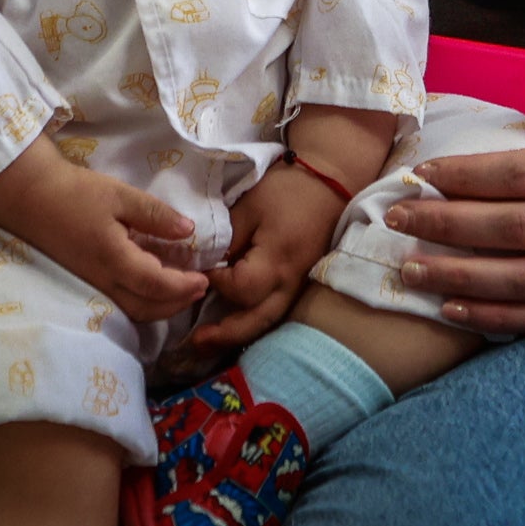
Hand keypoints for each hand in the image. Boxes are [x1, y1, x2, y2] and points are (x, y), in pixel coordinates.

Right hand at [0, 137, 212, 325]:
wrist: (30, 197)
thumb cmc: (75, 193)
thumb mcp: (119, 196)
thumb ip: (155, 215)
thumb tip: (189, 231)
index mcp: (115, 259)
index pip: (157, 284)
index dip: (184, 286)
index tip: (205, 279)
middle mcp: (103, 281)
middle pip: (147, 308)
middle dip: (176, 304)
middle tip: (199, 289)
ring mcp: (91, 285)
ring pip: (132, 310)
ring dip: (160, 307)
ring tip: (180, 291)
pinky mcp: (84, 281)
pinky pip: (119, 303)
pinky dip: (142, 302)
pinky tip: (150, 286)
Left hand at [179, 157, 346, 360]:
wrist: (329, 183)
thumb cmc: (286, 190)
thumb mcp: (250, 207)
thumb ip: (226, 238)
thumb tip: (204, 266)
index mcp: (277, 260)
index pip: (240, 287)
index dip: (216, 282)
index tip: (199, 268)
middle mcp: (290, 283)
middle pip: (257, 321)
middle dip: (225, 334)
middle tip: (195, 341)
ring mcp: (299, 289)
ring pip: (267, 323)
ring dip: (238, 334)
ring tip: (208, 341)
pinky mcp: (300, 287)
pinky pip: (275, 313)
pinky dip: (253, 322)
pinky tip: (234, 324)